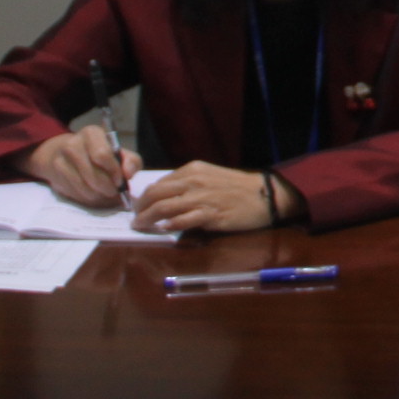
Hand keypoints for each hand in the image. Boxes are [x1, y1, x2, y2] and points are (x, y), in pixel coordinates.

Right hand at [20, 127, 139, 207]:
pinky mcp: (55, 176)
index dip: (114, 171)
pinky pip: (76, 195)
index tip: (120, 181)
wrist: (63, 153)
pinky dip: (88, 199)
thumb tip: (128, 174)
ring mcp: (61, 160)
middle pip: (93, 175)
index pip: (102, 154)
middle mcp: (73, 144)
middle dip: (108, 188)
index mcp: (92, 133)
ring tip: (105, 194)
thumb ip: (131, 161)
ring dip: (99, 196)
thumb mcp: (117, 152)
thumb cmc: (98, 153)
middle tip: (114, 192)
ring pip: (85, 188)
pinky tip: (93, 194)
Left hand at [132, 160, 295, 235]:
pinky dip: (170, 225)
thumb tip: (165, 198)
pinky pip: (184, 220)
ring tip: (140, 226)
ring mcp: (201, 198)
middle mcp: (193, 181)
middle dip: (140, 207)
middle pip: (156, 194)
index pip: (159, 183)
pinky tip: (163, 229)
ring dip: (148, 218)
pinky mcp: (211, 215)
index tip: (138, 206)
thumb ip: (188, 184)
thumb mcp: (209, 177)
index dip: (144, 196)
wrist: (264, 194)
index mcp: (192, 170)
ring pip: (165, 207)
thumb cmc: (237, 187)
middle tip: (134, 218)